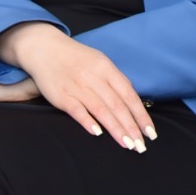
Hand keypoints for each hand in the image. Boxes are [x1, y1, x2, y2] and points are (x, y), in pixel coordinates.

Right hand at [1, 25, 155, 150]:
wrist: (45, 48)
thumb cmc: (77, 58)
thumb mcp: (100, 62)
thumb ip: (115, 81)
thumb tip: (132, 102)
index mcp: (106, 68)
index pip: (128, 94)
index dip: (140, 114)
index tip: (150, 132)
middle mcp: (94, 77)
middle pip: (117, 105)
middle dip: (131, 127)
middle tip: (140, 146)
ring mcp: (77, 86)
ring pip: (101, 109)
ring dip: (115, 129)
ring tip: (127, 144)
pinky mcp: (61, 95)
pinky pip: (77, 109)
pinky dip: (88, 121)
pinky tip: (98, 133)